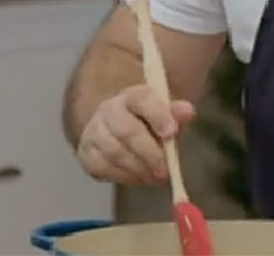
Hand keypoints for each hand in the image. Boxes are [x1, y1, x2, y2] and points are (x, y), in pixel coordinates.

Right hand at [75, 84, 195, 185]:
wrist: (120, 130)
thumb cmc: (151, 123)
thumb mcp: (168, 116)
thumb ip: (177, 114)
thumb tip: (188, 111)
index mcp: (133, 96)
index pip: (143, 100)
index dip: (158, 115)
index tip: (172, 133)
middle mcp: (109, 110)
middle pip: (127, 131)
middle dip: (149, 153)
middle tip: (165, 171)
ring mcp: (94, 131)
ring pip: (115, 152)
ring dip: (138, 169)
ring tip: (156, 178)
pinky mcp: (86, 153)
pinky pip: (103, 168)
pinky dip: (124, 177)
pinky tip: (139, 178)